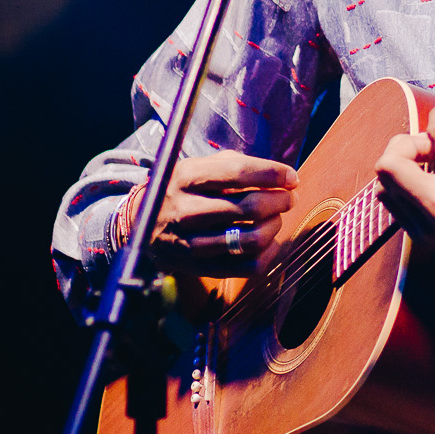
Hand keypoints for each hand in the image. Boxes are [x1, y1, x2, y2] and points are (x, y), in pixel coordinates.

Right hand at [145, 152, 295, 275]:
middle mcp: (185, 210)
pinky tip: (269, 241)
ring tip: (276, 218)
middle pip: (249, 208)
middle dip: (280, 201)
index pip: (239, 173)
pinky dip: (267, 254)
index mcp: (187, 177)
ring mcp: (190, 242)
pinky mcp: (198, 267)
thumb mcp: (199, 166)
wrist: (143, 223)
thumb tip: (281, 176)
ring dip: (274, 227)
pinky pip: (246, 267)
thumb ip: (235, 165)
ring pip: (250, 239)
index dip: (273, 174)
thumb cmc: (184, 189)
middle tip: (288, 198)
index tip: (291, 177)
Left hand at [373, 102, 434, 311]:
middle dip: (409, 140)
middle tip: (434, 142)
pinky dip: (402, 184)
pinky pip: (391, 203)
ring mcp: (431, 230)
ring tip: (431, 162)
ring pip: (384, 183)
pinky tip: (430, 181)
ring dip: (402, 163)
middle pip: (391, 162)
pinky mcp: (425, 241)